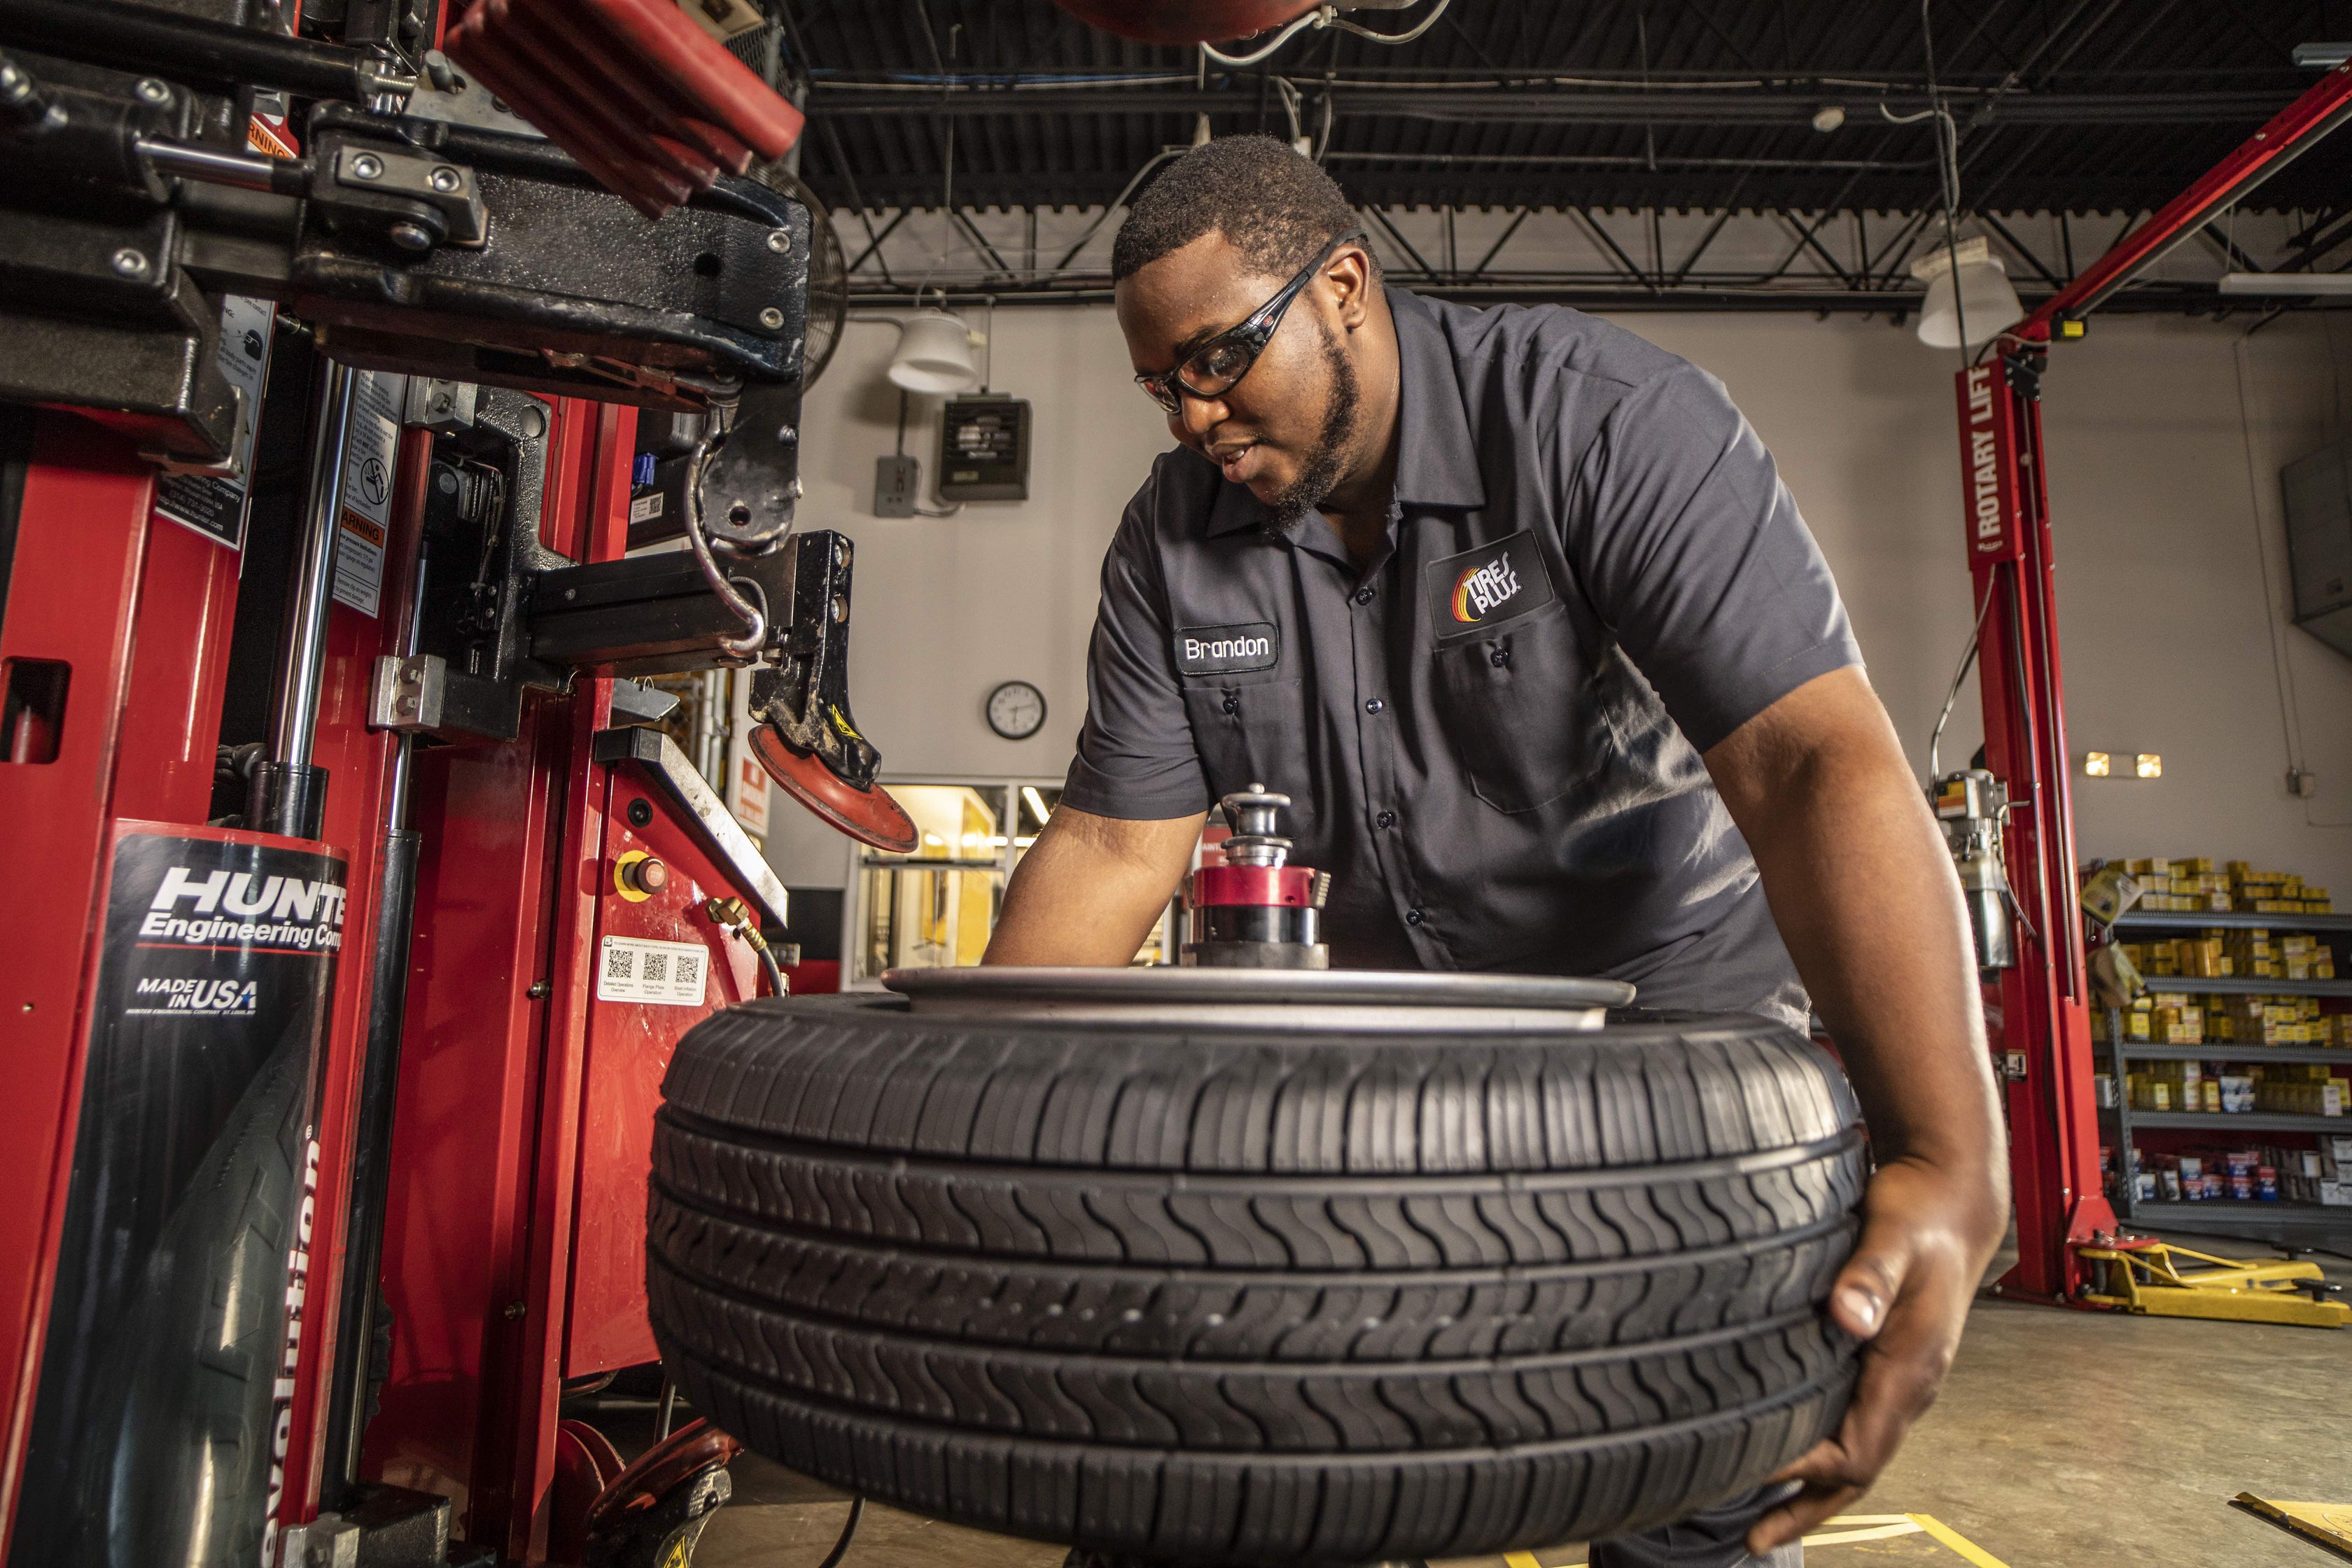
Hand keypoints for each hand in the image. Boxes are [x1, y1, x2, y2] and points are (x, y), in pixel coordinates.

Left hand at [1745, 1155, 2001, 1553]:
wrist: (1950, 1196)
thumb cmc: (1917, 1213)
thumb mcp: (1891, 1236)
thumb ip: (1868, 1276)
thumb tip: (1847, 1318)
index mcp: (1911, 1369)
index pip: (1860, 1450)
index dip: (1808, 1473)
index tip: (1752, 1475)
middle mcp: (1909, 1385)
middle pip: (1859, 1472)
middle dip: (1807, 1509)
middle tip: (1751, 1540)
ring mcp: (1900, 1377)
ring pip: (1857, 1452)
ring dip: (1812, 1489)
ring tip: (1757, 1515)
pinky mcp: (1886, 1360)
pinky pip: (1855, 1423)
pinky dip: (1822, 1452)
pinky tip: (1786, 1447)